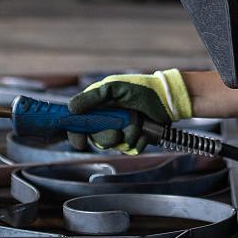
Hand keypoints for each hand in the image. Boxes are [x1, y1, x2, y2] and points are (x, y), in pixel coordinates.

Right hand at [66, 69, 192, 151]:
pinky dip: (138, 142)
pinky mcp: (135, 139)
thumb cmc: (140, 88)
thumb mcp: (114, 87)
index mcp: (99, 108)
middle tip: (117, 133)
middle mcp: (108, 121)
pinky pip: (131, 149)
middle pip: (96, 139)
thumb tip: (71, 108)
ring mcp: (122, 131)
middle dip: (106, 138)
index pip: (80, 125)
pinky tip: (144, 131)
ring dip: (126, 138)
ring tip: (137, 125)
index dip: (77, 135)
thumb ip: (92, 97)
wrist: (166, 98)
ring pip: (114, 146)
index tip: (79, 141)